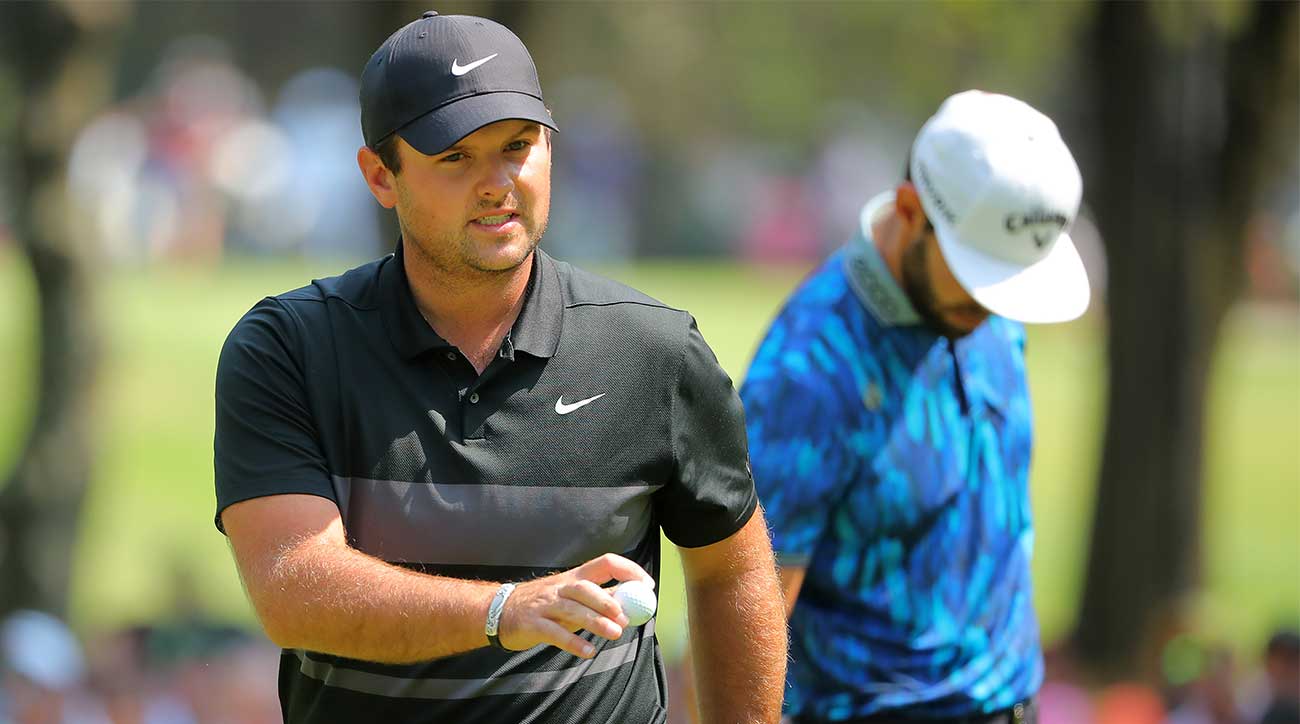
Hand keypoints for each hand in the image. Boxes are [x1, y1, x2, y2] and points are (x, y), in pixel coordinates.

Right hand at [497, 553, 654, 657]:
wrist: (498, 611)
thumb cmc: (544, 605)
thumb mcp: (571, 596)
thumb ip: (599, 597)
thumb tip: (634, 600)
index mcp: (574, 576)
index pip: (604, 563)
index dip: (628, 570)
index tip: (647, 585)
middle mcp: (560, 587)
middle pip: (586, 588)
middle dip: (608, 601)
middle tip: (626, 617)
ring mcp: (544, 604)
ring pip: (572, 610)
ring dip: (595, 622)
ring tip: (615, 634)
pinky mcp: (532, 624)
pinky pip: (554, 633)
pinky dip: (572, 642)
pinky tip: (587, 652)